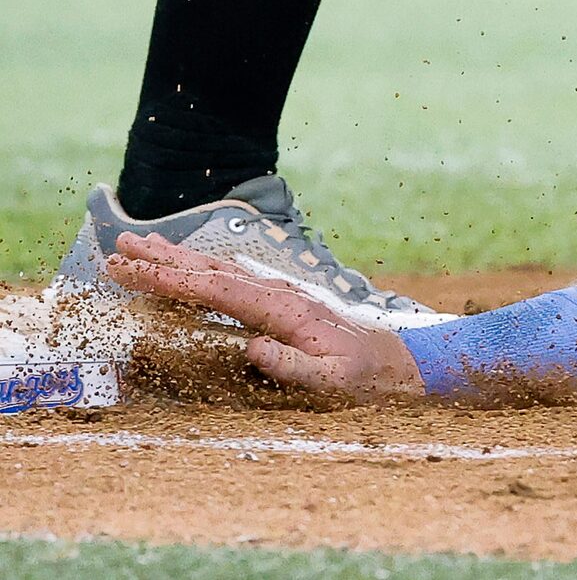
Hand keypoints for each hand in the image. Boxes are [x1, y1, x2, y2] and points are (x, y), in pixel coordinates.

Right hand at [102, 233, 424, 399]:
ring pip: (223, 269)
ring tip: (144, 244)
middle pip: (212, 269)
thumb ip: (293, 367)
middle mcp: (282, 293)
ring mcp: (286, 294)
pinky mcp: (290, 301)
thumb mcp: (333, 383)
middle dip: (164, 258)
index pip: (214, 289)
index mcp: (284, 310)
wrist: (407, 364)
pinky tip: (198, 265)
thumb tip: (252, 347)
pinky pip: (239, 279)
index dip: (169, 279)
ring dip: (182, 258)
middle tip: (119, 243)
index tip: (130, 268)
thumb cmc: (368, 379)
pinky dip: (210, 269)